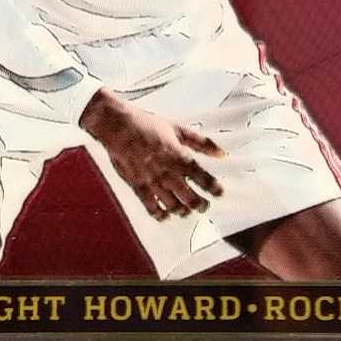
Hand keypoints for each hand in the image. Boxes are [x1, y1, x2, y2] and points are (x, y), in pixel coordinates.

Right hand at [79, 90, 224, 219]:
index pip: (204, 179)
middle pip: (191, 198)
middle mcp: (168, 172)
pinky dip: (161, 215)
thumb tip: (221, 152)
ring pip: (174, 206)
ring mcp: (153, 182)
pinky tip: (166, 214)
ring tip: (187, 210)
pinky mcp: (138, 187)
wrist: (119, 127)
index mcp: (179, 157)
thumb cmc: (147, 125)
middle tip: (204, 206)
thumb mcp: (178, 129)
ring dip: (184, 211)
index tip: (219, 193)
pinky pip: (152, 208)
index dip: (214, 189)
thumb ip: (201, 142)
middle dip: (201, 205)